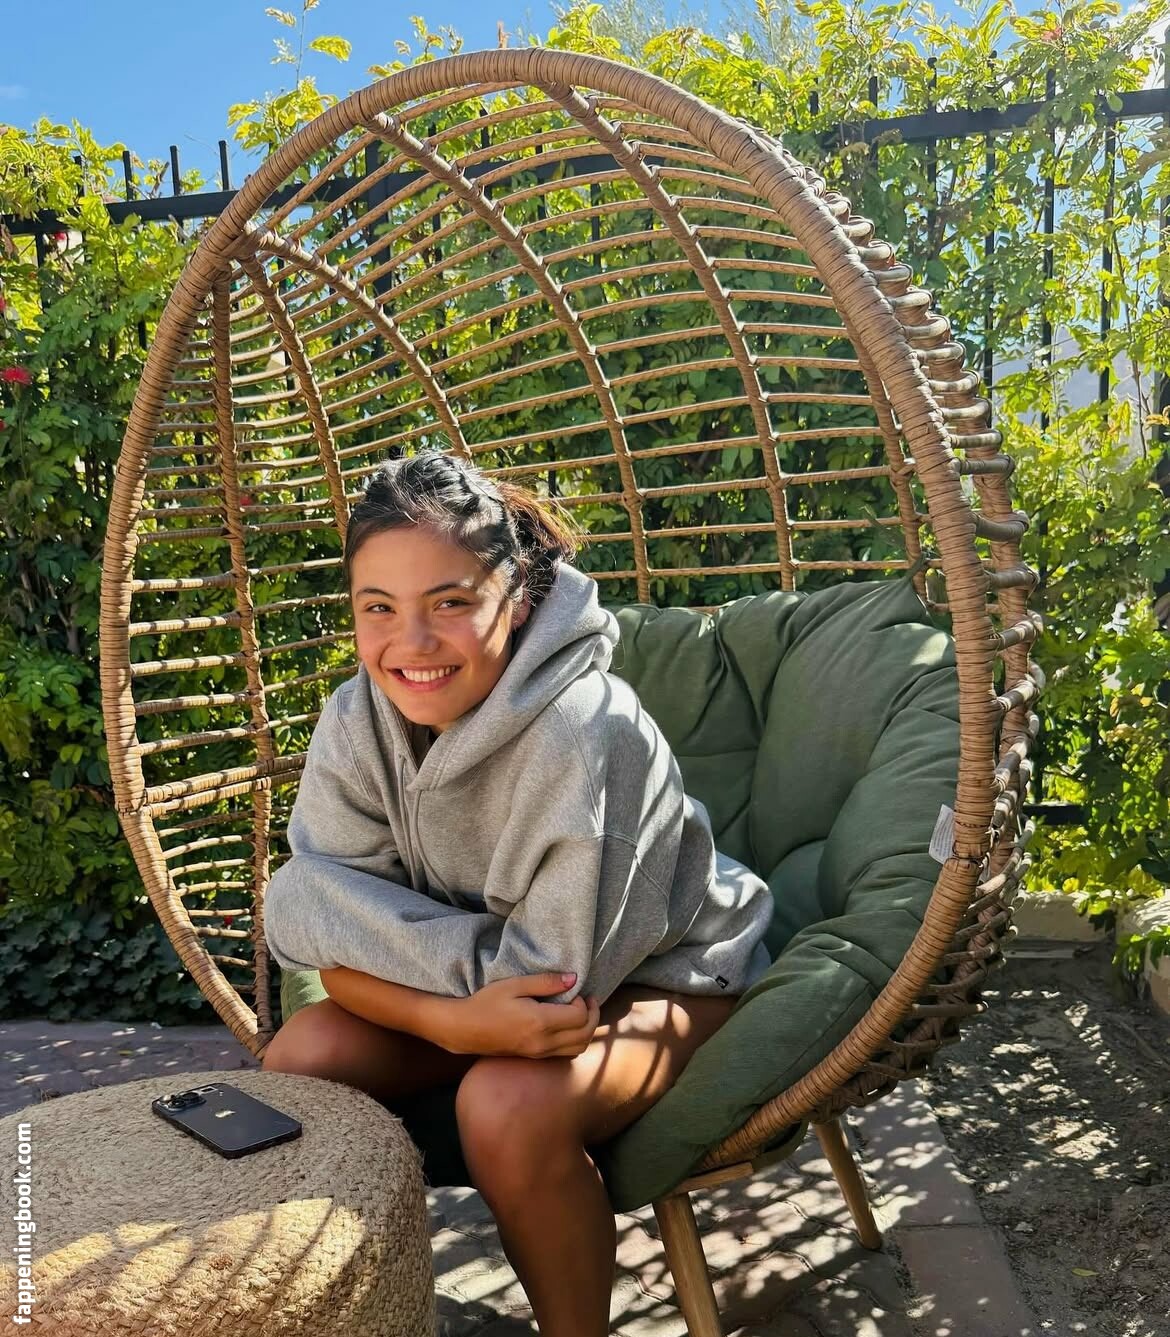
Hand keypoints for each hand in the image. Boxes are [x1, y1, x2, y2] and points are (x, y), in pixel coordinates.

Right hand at [445, 973, 601, 1058]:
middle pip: (585, 1035)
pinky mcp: (535, 1058)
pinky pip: (566, 1053)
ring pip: (578, 1048)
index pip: (580, 1016)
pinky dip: (575, 1040)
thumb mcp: (514, 985)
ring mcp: (539, 1054)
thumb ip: (545, 982)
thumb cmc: (486, 1002)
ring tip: (579, 1011)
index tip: (574, 989)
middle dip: (593, 1016)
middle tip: (588, 999)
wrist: (464, 1029)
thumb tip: (573, 979)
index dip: (584, 1001)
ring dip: (586, 1030)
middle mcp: (543, 1043)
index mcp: (540, 1023)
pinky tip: (566, 1024)